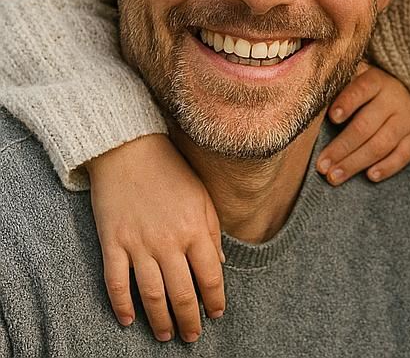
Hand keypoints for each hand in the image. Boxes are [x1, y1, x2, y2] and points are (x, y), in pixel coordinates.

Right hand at [86, 134, 224, 341]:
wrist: (131, 149)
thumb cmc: (172, 171)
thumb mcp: (202, 196)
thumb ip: (213, 231)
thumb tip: (220, 265)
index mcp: (195, 228)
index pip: (210, 275)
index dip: (214, 300)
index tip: (216, 314)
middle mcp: (169, 241)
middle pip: (182, 292)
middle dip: (189, 319)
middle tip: (192, 337)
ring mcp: (139, 244)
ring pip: (151, 295)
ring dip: (159, 320)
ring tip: (165, 335)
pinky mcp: (113, 243)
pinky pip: (116, 282)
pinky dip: (122, 305)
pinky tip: (128, 320)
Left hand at [316, 61, 409, 183]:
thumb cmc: (370, 90)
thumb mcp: (357, 77)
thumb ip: (339, 85)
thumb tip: (310, 99)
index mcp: (377, 80)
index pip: (362, 89)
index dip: (347, 102)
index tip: (332, 117)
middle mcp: (395, 98)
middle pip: (366, 125)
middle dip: (341, 147)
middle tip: (322, 166)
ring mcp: (409, 117)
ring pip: (381, 143)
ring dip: (356, 162)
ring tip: (335, 176)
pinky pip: (403, 155)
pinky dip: (387, 167)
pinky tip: (370, 176)